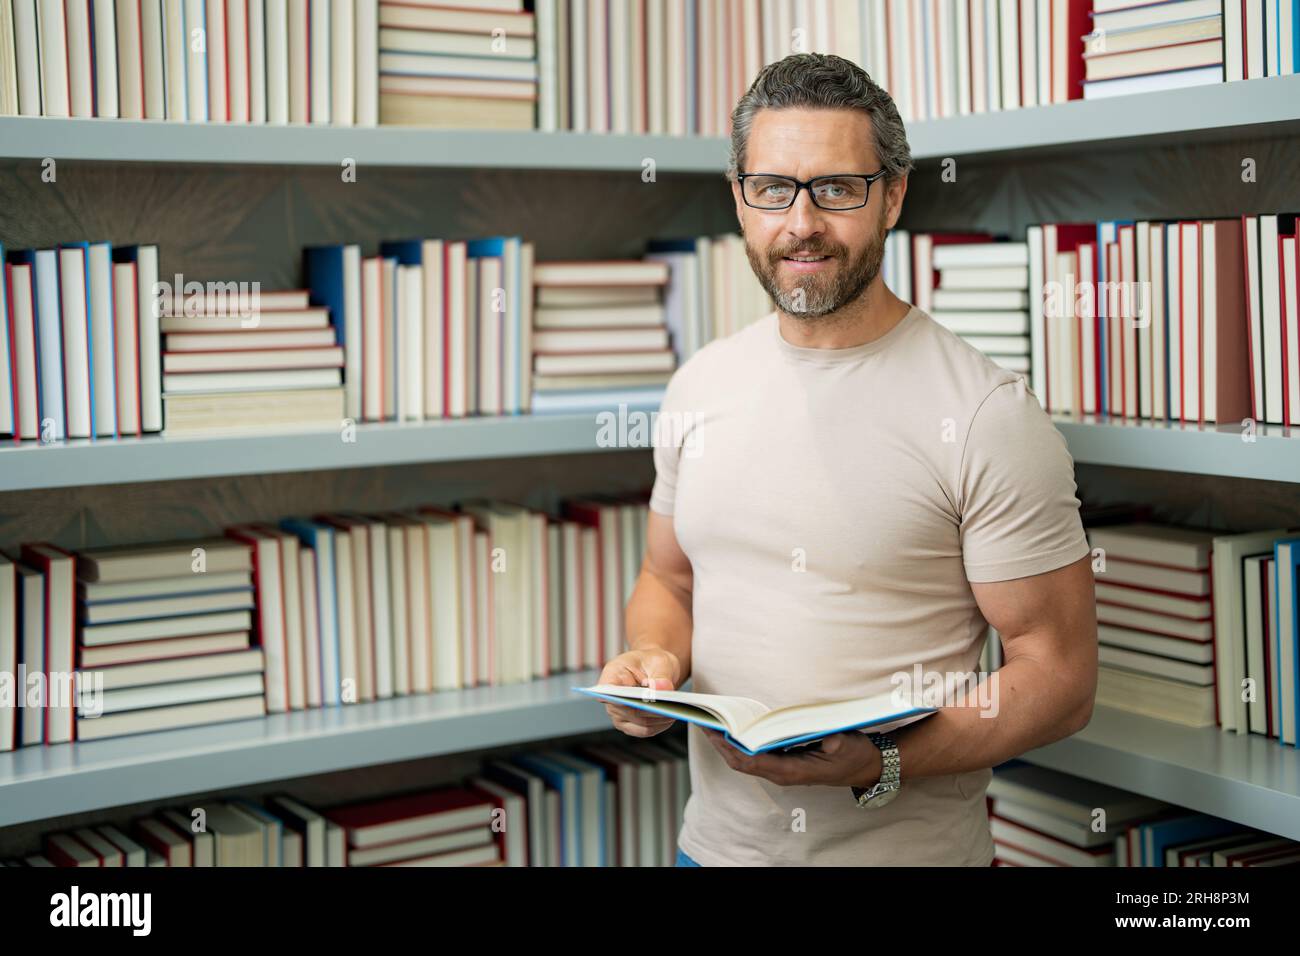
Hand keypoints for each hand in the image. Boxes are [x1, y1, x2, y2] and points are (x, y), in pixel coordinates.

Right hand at [598, 647, 682, 738]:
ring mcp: (619, 715)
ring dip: (661, 718)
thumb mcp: (659, 661)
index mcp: (612, 676)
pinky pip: (647, 730)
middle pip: (631, 711)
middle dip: (654, 710)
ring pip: (642, 724)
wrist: (654, 670)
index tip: (639, 699)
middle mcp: (611, 699)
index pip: (610, 692)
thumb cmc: (652, 662)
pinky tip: (672, 715)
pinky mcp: (631, 725)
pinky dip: (661, 724)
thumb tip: (662, 689)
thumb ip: (660, 675)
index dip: (621, 699)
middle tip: (673, 705)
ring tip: (677, 709)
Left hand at [702, 728, 882, 788]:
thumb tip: (829, 739)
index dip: (730, 747)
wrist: (865, 766)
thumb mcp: (848, 745)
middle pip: (741, 762)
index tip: (714, 731)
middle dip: (720, 744)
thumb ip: (837, 742)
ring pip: (745, 759)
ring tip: (711, 722)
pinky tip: (733, 726)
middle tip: (703, 722)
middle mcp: (782, 773)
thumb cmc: (854, 754)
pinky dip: (739, 742)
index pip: (751, 762)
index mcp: (792, 771)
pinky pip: (754, 755)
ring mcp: (782, 769)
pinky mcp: (784, 762)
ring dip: (727, 743)